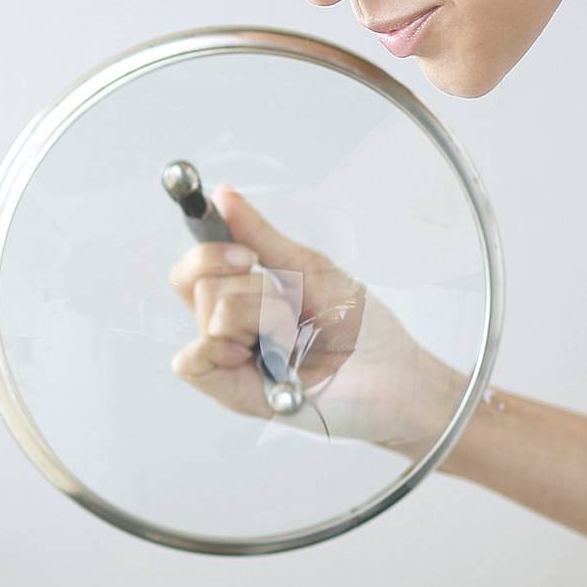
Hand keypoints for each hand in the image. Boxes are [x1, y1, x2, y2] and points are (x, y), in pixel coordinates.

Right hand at [167, 188, 465, 452]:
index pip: (193, 268)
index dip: (208, 250)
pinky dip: (228, 350)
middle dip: (254, 288)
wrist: (394, 375)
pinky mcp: (229, 392)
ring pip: (213, 314)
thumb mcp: (309, 269)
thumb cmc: (361, 328)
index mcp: (244, 296)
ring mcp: (228, 360)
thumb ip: (261, 236)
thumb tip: (222, 195)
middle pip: (199, 283)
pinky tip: (269, 359)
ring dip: (265, 319)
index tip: (247, 255)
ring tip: (294, 340)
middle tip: (290, 308)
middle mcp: (229, 328)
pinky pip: (193, 362)